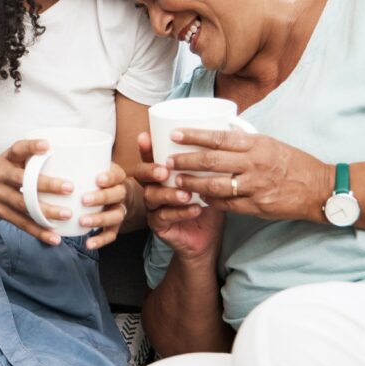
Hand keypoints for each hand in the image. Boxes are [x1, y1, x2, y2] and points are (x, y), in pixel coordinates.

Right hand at [0, 138, 72, 244]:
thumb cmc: (1, 170)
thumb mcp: (10, 158)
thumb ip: (31, 156)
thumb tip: (67, 156)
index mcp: (6, 159)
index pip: (17, 150)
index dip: (31, 147)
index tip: (46, 145)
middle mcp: (1, 176)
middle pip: (23, 181)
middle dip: (47, 185)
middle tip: (69, 187)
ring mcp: (0, 196)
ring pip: (24, 205)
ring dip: (46, 212)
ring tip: (67, 214)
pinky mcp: (2, 213)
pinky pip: (22, 224)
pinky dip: (39, 232)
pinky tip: (55, 238)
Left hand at [80, 163, 128, 249]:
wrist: (114, 193)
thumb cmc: (93, 176)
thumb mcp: (90, 165)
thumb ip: (74, 160)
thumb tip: (44, 150)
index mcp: (115, 175)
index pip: (117, 174)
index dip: (109, 177)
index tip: (97, 179)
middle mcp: (120, 192)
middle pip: (117, 194)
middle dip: (101, 197)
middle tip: (84, 200)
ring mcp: (119, 209)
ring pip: (116, 215)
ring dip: (100, 219)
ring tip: (83, 222)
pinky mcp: (114, 225)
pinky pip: (111, 234)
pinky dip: (101, 240)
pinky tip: (88, 244)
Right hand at [135, 132, 224, 259]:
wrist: (207, 235)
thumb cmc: (206, 201)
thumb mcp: (208, 177)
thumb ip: (208, 160)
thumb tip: (224, 130)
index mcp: (161, 171)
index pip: (149, 156)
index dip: (145, 147)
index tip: (146, 137)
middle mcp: (153, 187)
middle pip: (140, 175)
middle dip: (150, 170)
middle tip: (165, 170)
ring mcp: (153, 207)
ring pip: (151, 197)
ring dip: (168, 194)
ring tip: (186, 193)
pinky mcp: (159, 225)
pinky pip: (164, 217)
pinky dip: (180, 212)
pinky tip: (195, 209)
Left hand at [167, 128, 330, 223]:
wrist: (319, 189)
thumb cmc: (295, 163)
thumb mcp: (271, 144)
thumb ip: (247, 141)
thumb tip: (223, 132)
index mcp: (257, 144)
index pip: (219, 138)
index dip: (194, 136)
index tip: (175, 135)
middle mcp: (254, 164)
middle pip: (211, 162)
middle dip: (186, 161)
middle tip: (168, 162)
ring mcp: (255, 187)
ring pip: (215, 186)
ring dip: (193, 184)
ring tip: (177, 181)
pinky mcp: (257, 206)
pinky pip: (227, 204)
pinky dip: (212, 202)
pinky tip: (200, 199)